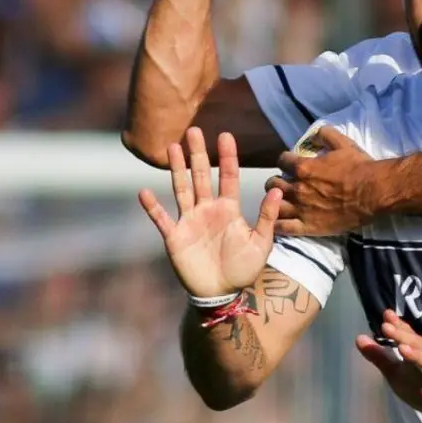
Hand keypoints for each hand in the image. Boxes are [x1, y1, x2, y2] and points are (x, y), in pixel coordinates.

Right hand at [139, 127, 281, 297]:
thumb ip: (266, 217)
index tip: (226, 135)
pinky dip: (152, 207)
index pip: (229, 177)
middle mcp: (208, 209)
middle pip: (202, 176)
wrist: (222, 293)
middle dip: (198, 153)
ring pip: (182, 189)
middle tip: (194, 129)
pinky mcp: (175, 236)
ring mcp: (190, 221)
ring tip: (172, 147)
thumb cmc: (243, 268)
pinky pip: (161, 219)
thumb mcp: (260, 243)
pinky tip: (144, 192)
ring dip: (177, 169)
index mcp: (229, 209)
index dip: (228, 157)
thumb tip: (278, 191)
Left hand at [266, 126, 379, 235]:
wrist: (373, 192)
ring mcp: (301, 209)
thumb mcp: (343, 143)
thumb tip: (314, 134)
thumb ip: (325, 134)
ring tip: (282, 201)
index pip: (282, 161)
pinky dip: (278, 224)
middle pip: (273, 184)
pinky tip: (279, 222)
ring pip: (274, 205)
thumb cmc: (359, 167)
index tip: (290, 163)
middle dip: (277, 181)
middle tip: (285, 183)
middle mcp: (297, 188)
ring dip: (274, 201)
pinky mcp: (308, 226)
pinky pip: (284, 228)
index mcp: (303, 167)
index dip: (285, 160)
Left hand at [356, 310, 421, 422]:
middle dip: (402, 335)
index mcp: (418, 350)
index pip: (407, 334)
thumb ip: (380, 357)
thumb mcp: (396, 372)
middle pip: (417, 343)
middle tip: (387, 328)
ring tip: (403, 350)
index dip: (397, 325)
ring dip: (417, 355)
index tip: (386, 314)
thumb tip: (358, 338)